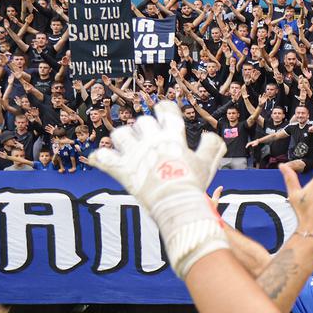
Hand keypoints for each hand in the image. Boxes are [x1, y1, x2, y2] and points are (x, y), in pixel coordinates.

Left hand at [89, 101, 226, 276]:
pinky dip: (100, 158)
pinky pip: (102, 157)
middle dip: (145, 129)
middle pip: (142, 122)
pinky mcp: (120, 169)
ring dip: (123, 140)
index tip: (165, 114)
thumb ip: (212, 146)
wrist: (176, 203)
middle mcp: (150, 140)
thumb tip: (212, 136)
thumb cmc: (193, 184)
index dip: (165, 109)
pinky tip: (101, 159)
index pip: (165, 110)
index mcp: (172, 136)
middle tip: (149, 141)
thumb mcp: (208, 163)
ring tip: (128, 148)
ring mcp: (133, 154)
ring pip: (119, 134)